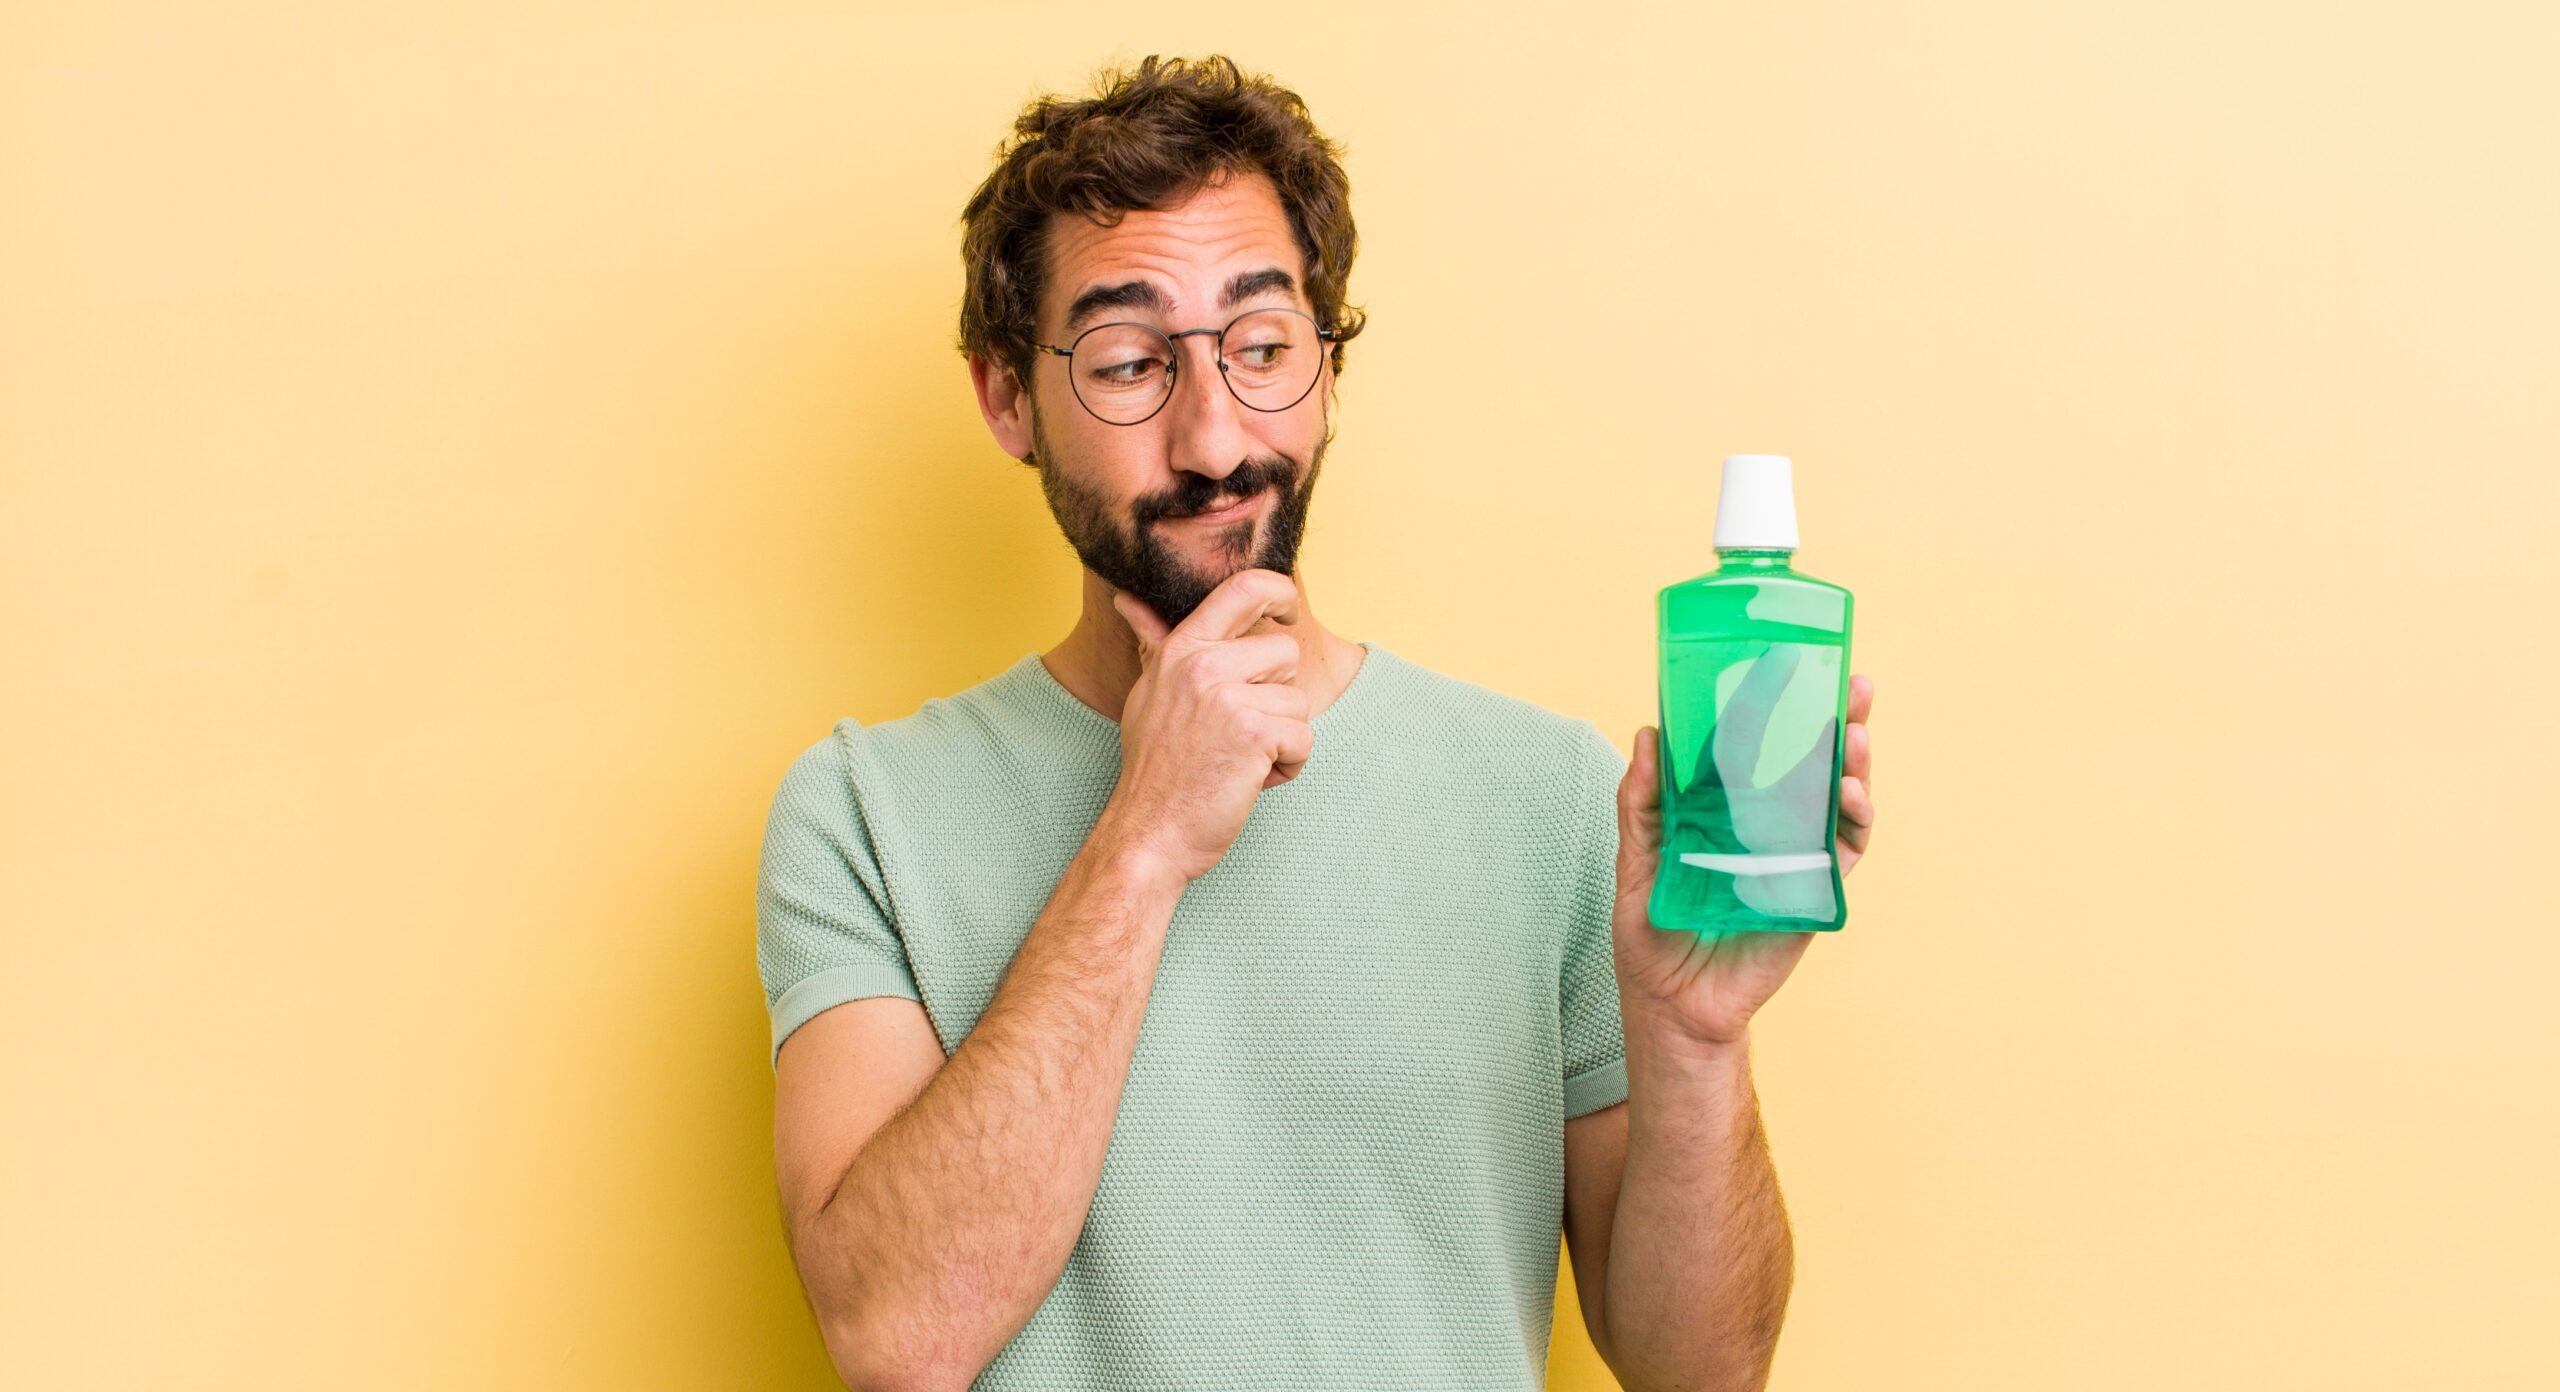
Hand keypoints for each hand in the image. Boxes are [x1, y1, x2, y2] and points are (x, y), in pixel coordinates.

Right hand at [1100, 568, 1313, 883]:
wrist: (1149, 832)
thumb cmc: (1154, 769)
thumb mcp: (1147, 695)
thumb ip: (1153, 644)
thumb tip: (1127, 601)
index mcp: (1181, 649)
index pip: (1244, 587)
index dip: (1280, 592)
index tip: (1288, 611)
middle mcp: (1202, 664)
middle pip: (1285, 653)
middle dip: (1276, 697)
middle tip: (1238, 733)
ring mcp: (1227, 697)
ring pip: (1299, 702)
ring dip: (1281, 738)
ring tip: (1239, 760)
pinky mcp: (1253, 733)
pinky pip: (1304, 739)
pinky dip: (1287, 767)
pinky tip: (1250, 780)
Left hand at [1610, 673, 1875, 1047]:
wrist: (1672, 1004)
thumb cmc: (1653, 933)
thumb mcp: (1636, 860)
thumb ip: (1642, 803)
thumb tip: (1648, 735)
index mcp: (1728, 809)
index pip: (1764, 747)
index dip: (1784, 708)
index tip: (1798, 665)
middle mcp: (1769, 825)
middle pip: (1814, 764)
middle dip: (1841, 722)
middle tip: (1854, 685)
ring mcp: (1796, 856)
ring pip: (1839, 800)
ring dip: (1853, 764)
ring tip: (1852, 737)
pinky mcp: (1814, 890)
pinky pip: (1846, 851)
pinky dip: (1854, 820)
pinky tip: (1849, 793)